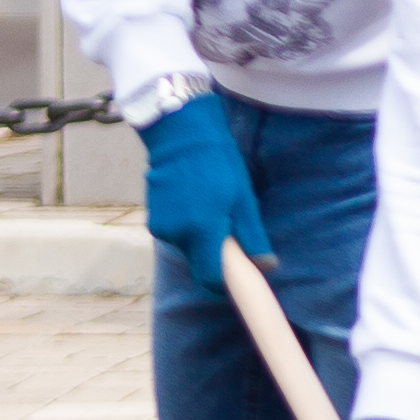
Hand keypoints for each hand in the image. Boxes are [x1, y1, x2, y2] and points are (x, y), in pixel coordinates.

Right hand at [139, 91, 271, 290]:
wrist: (182, 136)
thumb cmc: (219, 166)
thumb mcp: (243, 200)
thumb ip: (252, 238)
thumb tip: (266, 267)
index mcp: (202, 230)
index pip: (211, 278)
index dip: (225, 282)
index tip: (238, 275)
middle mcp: (177, 234)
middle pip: (199, 263)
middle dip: (214, 254)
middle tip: (228, 226)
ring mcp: (161, 227)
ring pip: (188, 248)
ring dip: (200, 239)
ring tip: (210, 208)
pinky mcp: (153, 220)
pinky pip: (176, 235)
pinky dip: (187, 228)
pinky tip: (193, 203)